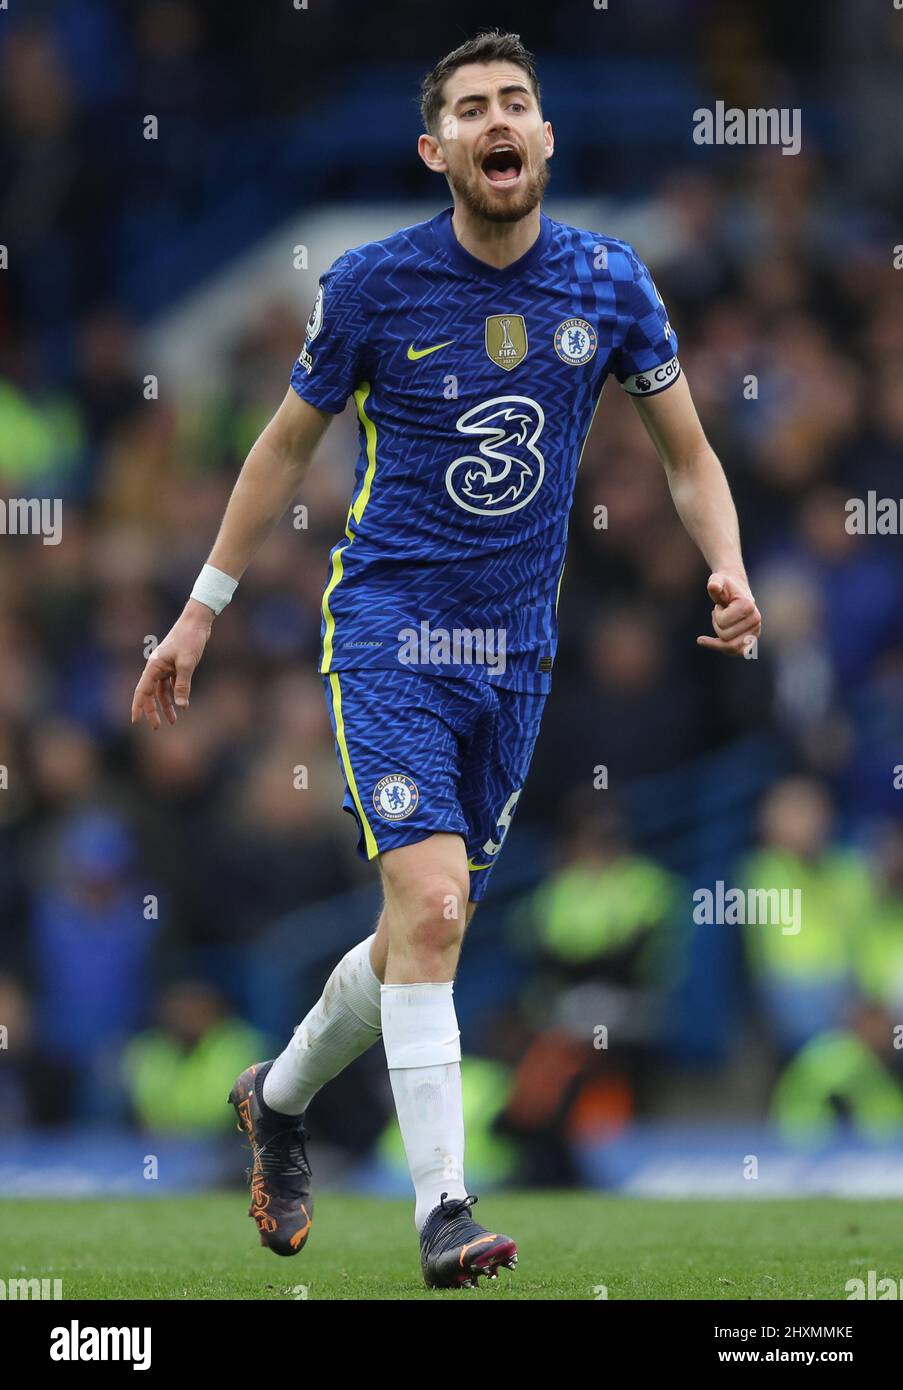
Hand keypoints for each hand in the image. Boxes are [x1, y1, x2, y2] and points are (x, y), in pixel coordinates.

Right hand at [130, 600, 213, 729]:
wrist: (197, 622)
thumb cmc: (190, 639)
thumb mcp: (187, 664)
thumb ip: (183, 686)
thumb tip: (182, 706)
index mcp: (154, 666)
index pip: (142, 690)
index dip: (138, 707)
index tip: (135, 721)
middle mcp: (156, 667)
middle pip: (150, 693)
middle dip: (152, 711)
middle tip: (157, 727)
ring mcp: (165, 666)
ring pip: (162, 690)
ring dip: (166, 705)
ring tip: (173, 721)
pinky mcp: (175, 665)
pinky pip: (171, 684)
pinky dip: (175, 694)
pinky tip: (180, 704)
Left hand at [697, 572, 760, 656]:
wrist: (736, 593)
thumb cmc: (725, 587)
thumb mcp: (717, 581)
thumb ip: (715, 583)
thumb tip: (713, 586)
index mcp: (748, 606)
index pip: (722, 622)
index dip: (716, 615)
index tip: (723, 605)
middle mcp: (756, 620)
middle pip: (725, 636)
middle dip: (717, 625)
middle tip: (723, 613)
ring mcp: (755, 632)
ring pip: (730, 647)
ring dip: (719, 636)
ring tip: (723, 623)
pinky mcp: (752, 641)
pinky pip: (735, 652)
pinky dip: (722, 648)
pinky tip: (711, 642)